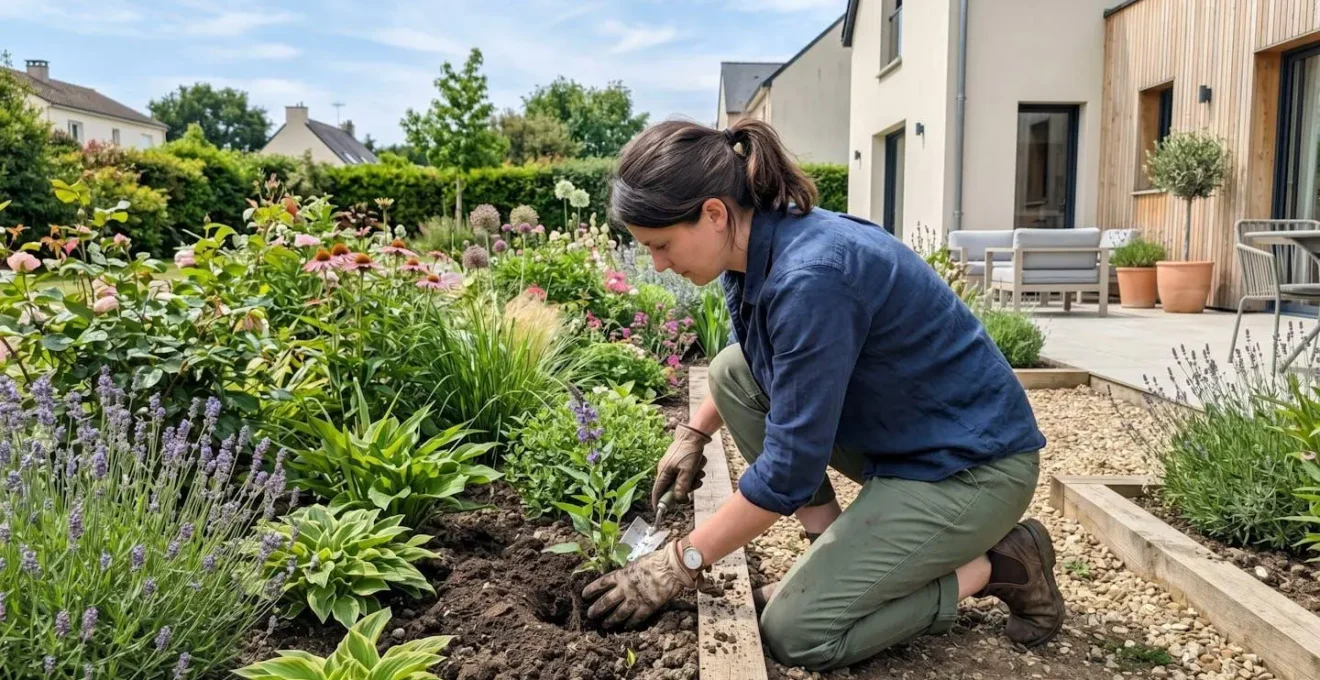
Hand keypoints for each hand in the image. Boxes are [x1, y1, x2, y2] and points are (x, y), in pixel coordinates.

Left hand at [582, 541, 696, 628]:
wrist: (670, 568)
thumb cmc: (655, 561)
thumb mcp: (636, 563)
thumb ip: (627, 572)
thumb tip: (621, 576)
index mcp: (621, 575)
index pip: (601, 584)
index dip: (591, 590)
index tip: (584, 595)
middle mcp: (624, 588)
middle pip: (606, 601)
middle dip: (596, 609)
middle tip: (590, 615)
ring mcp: (635, 599)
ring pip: (618, 613)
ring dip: (610, 620)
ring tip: (605, 625)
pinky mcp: (647, 607)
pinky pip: (636, 618)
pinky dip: (630, 623)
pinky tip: (626, 626)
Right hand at [652, 424, 710, 507]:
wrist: (694, 435)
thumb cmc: (688, 451)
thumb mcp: (687, 471)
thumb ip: (682, 487)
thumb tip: (679, 501)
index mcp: (663, 473)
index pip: (657, 492)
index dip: (659, 503)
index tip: (661, 512)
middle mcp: (666, 471)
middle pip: (673, 489)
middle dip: (686, 488)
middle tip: (696, 483)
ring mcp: (673, 468)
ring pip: (682, 482)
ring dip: (693, 480)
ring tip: (700, 472)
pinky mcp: (680, 465)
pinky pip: (687, 475)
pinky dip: (694, 474)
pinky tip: (699, 467)